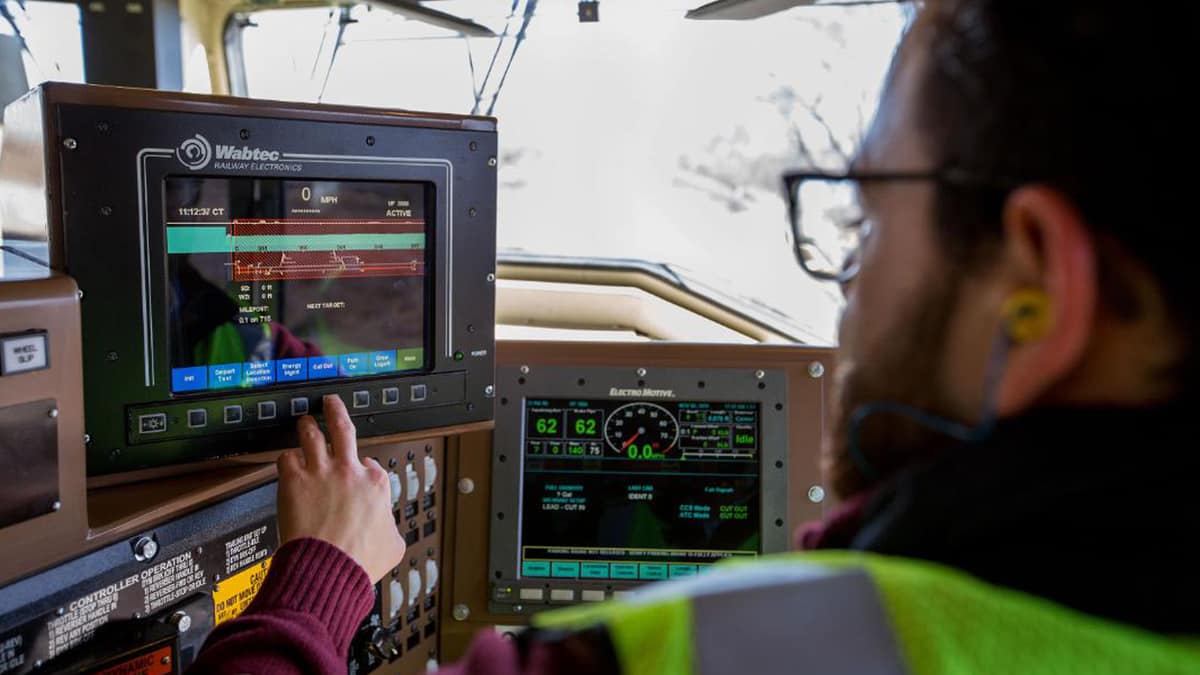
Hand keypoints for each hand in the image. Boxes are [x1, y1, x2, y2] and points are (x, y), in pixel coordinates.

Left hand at [276, 394, 404, 582]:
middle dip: (336, 412)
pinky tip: (287, 463)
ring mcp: (320, 472)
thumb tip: (390, 532)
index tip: (356, 470)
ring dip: (306, 426)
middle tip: (331, 404)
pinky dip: (286, 459)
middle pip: (342, 429)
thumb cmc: (358, 561)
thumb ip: (391, 529)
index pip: (370, 462)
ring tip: (304, 422)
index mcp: (375, 483)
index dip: (362, 465)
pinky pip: (286, 458)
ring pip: (311, 434)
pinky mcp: (294, 481)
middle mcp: (348, 471)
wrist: (328, 569)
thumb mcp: (393, 545)